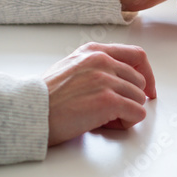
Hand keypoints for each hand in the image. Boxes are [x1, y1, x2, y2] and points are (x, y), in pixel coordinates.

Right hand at [42, 43, 156, 145]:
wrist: (29, 112)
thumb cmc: (45, 97)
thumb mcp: (71, 67)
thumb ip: (95, 66)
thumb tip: (119, 78)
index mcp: (94, 51)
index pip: (137, 55)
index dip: (146, 74)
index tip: (147, 88)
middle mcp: (102, 61)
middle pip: (140, 82)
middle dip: (130, 99)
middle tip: (111, 112)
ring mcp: (106, 80)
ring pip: (139, 99)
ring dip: (125, 113)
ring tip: (102, 118)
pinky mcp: (108, 101)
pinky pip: (137, 113)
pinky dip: (126, 123)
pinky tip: (105, 125)